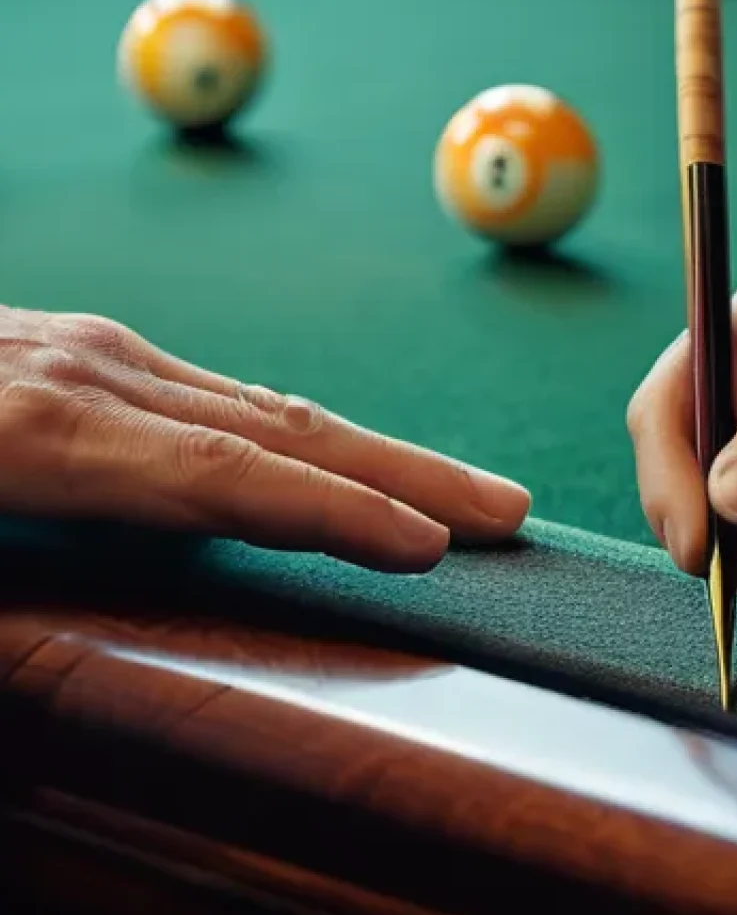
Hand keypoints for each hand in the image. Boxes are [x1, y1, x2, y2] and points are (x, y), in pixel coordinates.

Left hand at [0, 307, 529, 571]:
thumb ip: (14, 534)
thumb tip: (130, 565)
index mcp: (38, 429)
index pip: (229, 477)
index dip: (337, 513)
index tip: (431, 548)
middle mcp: (94, 376)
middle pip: (284, 432)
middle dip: (407, 476)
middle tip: (509, 510)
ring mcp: (101, 352)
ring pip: (272, 408)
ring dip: (382, 455)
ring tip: (462, 492)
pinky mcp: (96, 349)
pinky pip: (230, 400)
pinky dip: (309, 440)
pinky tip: (347, 459)